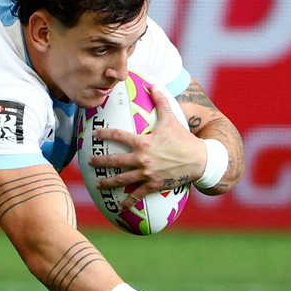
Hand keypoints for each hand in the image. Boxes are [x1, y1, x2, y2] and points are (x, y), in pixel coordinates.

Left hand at [88, 85, 204, 208]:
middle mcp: (142, 159)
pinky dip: (128, 202)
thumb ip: (161, 101)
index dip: (105, 134)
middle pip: (115, 161)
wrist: (200, 160)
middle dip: (100, 162)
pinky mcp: (153, 185)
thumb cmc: (184, 138)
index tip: (94, 134)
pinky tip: (119, 207)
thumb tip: (154, 84)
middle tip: (90, 162)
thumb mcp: (172, 118)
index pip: (119, 136)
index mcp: (144, 142)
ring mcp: (147, 174)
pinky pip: (138, 195)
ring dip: (108, 183)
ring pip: (122, 180)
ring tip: (97, 184)